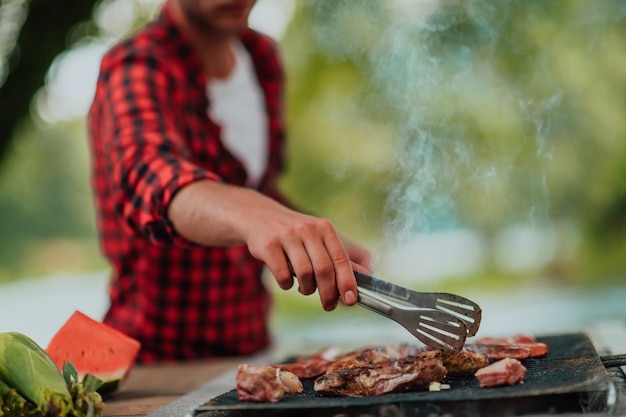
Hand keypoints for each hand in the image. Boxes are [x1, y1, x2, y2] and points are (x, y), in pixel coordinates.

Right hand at [168, 180, 366, 310]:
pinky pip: (282, 275)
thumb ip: (339, 257)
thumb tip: (366, 276)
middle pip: (323, 270)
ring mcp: (286, 236)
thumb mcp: (318, 238)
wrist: (257, 216)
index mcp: (324, 228)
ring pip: (304, 274)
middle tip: (328, 305)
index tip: (350, 300)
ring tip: (305, 288)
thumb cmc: (295, 234)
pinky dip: (286, 284)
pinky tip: (286, 280)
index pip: (340, 259)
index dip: (347, 282)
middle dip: (328, 293)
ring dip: (306, 289)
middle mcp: (307, 229)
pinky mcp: (267, 245)